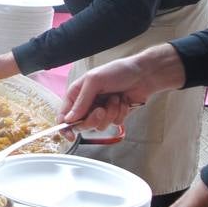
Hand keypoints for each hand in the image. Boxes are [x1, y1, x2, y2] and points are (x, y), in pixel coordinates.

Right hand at [59, 44, 184, 130]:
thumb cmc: (118, 71)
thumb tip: (69, 118)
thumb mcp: (94, 81)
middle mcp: (88, 103)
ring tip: (116, 99)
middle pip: (82, 123)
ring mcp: (101, 110)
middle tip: (101, 110)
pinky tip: (123, 101)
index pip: (65, 113)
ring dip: (110, 113)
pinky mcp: (115, 115)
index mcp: (77, 93)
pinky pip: (113, 123)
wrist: (143, 75)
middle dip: (94, 118)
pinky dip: (120, 113)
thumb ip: (81, 101)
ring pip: (99, 125)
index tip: (70, 135)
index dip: (65, 126)